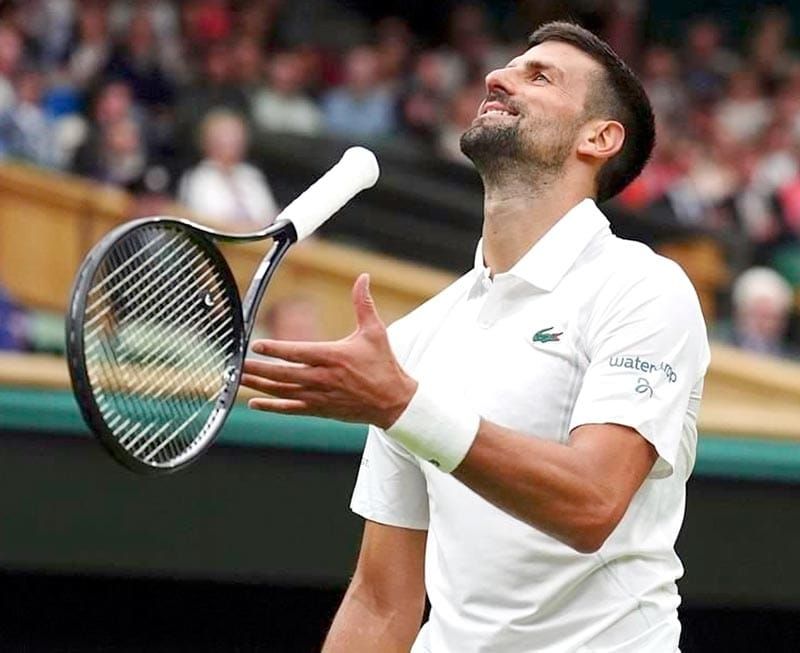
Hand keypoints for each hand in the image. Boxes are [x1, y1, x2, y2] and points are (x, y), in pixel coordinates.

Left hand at [241, 273, 417, 428]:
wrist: (393, 402)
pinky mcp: (321, 409)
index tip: (256, 345)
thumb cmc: (384, 365)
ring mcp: (320, 396)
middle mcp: (323, 378)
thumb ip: (364, 304)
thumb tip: (363, 278)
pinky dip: (272, 407)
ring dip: (260, 386)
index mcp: (333, 357)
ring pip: (283, 392)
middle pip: (284, 374)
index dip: (275, 350)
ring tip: (240, 379)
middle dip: (258, 369)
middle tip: (237, 365)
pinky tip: (255, 403)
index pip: (297, 353)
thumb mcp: (374, 332)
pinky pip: (292, 409)